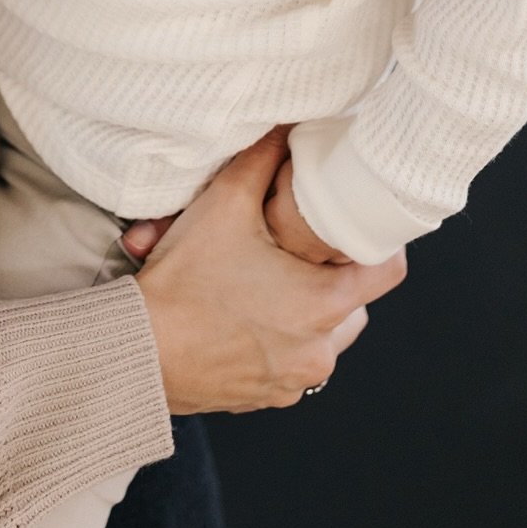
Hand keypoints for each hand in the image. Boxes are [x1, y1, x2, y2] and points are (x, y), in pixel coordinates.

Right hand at [132, 129, 404, 413]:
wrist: (138, 350)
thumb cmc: (182, 286)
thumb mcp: (223, 204)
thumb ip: (262, 160)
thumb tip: (283, 130)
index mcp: (323, 304)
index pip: (388, 269)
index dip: (376, 239)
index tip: (354, 225)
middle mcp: (319, 350)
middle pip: (353, 302)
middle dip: (327, 273)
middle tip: (293, 249)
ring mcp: (293, 380)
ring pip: (321, 334)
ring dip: (301, 307)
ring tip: (261, 279)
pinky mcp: (265, 397)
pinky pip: (288, 362)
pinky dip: (274, 338)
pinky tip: (239, 312)